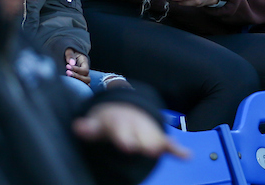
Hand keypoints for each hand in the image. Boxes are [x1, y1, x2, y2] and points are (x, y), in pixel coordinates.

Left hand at [64, 48, 90, 84]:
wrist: (71, 53)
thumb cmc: (70, 51)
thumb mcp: (69, 50)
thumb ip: (70, 55)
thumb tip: (71, 63)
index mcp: (84, 62)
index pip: (84, 70)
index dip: (76, 70)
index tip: (67, 66)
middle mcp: (86, 70)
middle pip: (87, 78)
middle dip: (77, 77)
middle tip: (67, 73)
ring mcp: (84, 76)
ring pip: (86, 84)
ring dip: (78, 83)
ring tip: (68, 79)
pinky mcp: (80, 79)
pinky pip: (83, 86)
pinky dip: (79, 87)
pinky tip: (71, 85)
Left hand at [73, 102, 189, 159]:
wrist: (125, 109)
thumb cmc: (108, 123)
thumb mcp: (98, 125)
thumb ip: (89, 129)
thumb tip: (77, 126)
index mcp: (119, 124)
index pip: (121, 132)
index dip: (125, 140)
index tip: (128, 146)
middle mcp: (135, 127)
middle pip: (141, 136)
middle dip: (145, 143)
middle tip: (149, 150)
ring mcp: (147, 132)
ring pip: (154, 139)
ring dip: (158, 145)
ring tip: (164, 152)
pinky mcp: (157, 138)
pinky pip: (167, 143)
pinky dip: (177, 150)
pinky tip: (186, 155)